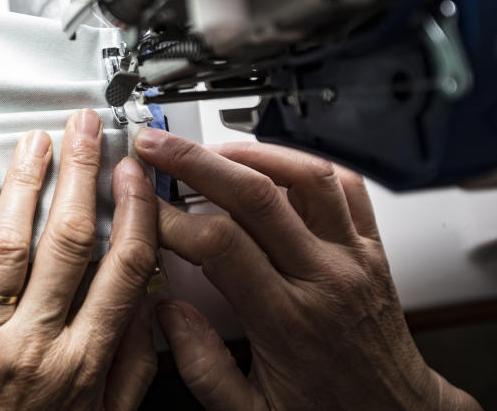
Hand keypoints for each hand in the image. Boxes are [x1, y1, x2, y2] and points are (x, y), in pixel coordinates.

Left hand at [0, 110, 159, 410]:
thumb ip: (128, 368)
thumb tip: (149, 307)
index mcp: (83, 362)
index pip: (122, 269)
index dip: (131, 210)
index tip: (133, 172)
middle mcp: (36, 343)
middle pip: (68, 241)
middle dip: (80, 173)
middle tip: (85, 128)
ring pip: (10, 243)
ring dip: (25, 184)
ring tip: (37, 141)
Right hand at [134, 130, 481, 410]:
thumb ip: (203, 367)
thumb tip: (167, 313)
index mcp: (288, 322)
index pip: (221, 245)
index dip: (172, 220)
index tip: (143, 210)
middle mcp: (324, 280)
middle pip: (256, 196)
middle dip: (195, 162)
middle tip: (157, 148)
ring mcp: (352, 259)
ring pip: (307, 178)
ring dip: (251, 153)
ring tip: (210, 147)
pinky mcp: (370, 250)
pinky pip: (347, 187)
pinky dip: (305, 164)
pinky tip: (272, 164)